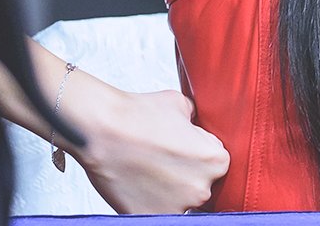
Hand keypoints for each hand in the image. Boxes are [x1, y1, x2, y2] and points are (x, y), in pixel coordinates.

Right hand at [72, 86, 230, 212]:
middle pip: (200, 184)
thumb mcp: (182, 105)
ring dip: (169, 191)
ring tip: (148, 171)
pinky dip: (150, 202)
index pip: (217, 162)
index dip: (198, 154)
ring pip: (180, 201)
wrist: (102, 130)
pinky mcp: (151, 218)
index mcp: (216, 160)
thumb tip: (197, 124)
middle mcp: (202, 188)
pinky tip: (138, 184)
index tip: (182, 150)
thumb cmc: (140, 114)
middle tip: (162, 159)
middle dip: (185, 174)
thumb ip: (197, 121)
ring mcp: (178, 207)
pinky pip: (159, 212)